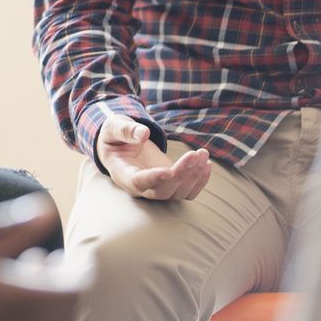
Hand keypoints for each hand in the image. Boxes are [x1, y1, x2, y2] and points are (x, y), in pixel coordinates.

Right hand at [0, 194, 88, 320]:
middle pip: (62, 313)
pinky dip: (19, 308)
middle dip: (65, 284)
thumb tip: (43, 210)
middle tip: (47, 256)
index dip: (81, 270)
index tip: (73, 250)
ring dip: (42, 295)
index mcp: (0, 294)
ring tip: (23, 265)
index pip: (71, 291)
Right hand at [95, 116, 210, 200]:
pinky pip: (187, 192)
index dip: (154, 179)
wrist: (121, 145)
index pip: (138, 182)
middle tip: (194, 154)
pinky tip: (207, 164)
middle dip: (182, 174)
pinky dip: (200, 181)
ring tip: (202, 153)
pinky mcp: (170, 185)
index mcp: (122, 173)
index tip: (169, 170)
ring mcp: (156, 188)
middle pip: (163, 191)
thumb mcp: (113, 127)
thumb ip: (125, 130)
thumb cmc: (115, 136)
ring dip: (194, 176)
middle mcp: (140, 187)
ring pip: (178, 193)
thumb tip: (143, 134)